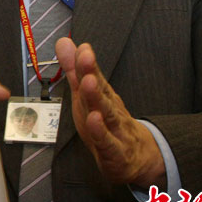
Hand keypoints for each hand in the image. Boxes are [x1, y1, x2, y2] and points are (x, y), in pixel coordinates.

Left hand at [56, 37, 165, 187]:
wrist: (138, 158)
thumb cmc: (107, 123)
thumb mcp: (88, 96)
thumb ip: (75, 70)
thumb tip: (63, 43)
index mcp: (102, 96)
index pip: (94, 77)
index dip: (87, 63)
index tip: (82, 47)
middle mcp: (110, 109)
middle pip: (101, 90)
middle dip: (91, 72)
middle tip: (85, 56)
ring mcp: (115, 130)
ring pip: (107, 113)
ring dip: (97, 97)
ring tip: (88, 82)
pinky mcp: (115, 152)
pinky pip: (107, 141)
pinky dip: (100, 131)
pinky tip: (94, 119)